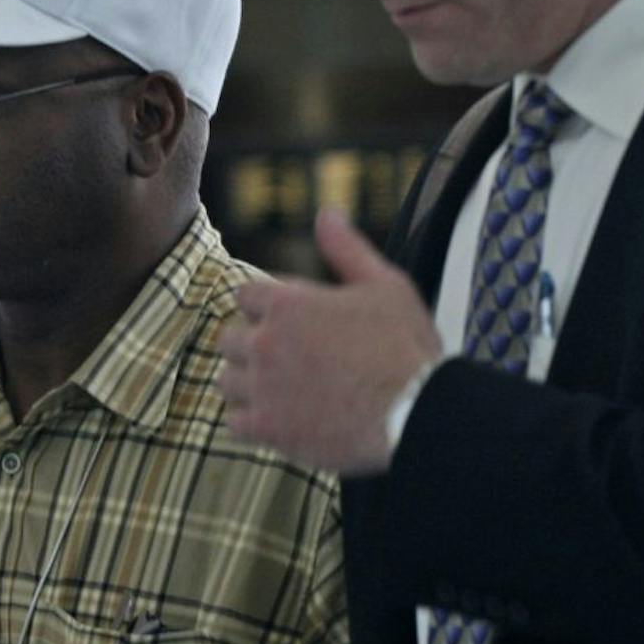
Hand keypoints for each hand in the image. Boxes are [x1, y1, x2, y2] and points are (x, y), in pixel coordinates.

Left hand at [217, 207, 442, 473]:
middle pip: (229, 338)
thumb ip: (346, 249)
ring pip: (226, 381)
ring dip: (247, 383)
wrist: (417, 413)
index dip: (266, 306)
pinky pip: (234, 423)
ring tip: (280, 390)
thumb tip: (326, 214)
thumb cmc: (406, 347)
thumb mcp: (385, 285)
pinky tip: (277, 420)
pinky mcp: (268, 429)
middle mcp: (266, 342)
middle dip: (253, 344)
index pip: (245, 295)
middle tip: (287, 358)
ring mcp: (263, 388)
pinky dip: (250, 421)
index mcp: (287, 303)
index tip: (290, 321)